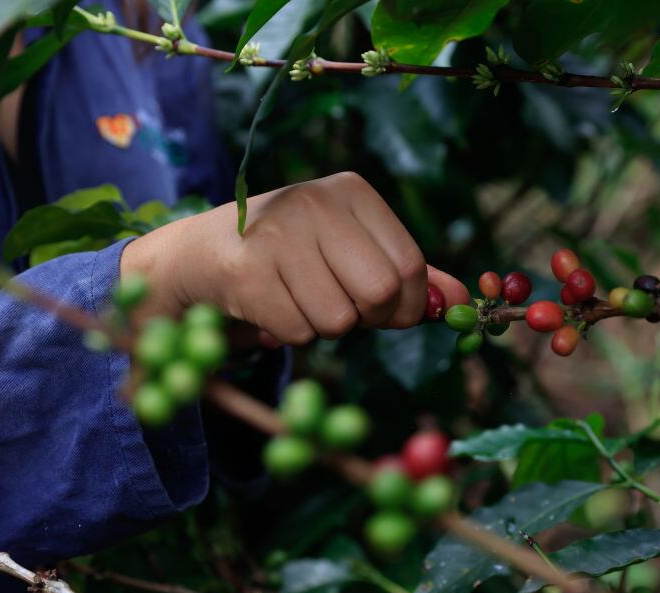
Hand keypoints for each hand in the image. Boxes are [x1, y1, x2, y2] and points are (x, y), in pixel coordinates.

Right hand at [121, 172, 469, 344]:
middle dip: (369, 319)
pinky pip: (298, 333)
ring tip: (296, 299)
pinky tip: (268, 305)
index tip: (386, 312)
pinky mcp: (246, 271)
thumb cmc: (289, 254)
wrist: (197, 255)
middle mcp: (315, 201)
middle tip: (341, 309)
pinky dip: (289, 334)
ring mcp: (278, 233)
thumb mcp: (350, 250)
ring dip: (323, 328)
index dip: (408, 306)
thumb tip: (461, 302)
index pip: (411, 266)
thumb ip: (408, 275)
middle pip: (383, 291)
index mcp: (351, 191)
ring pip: (340, 319)